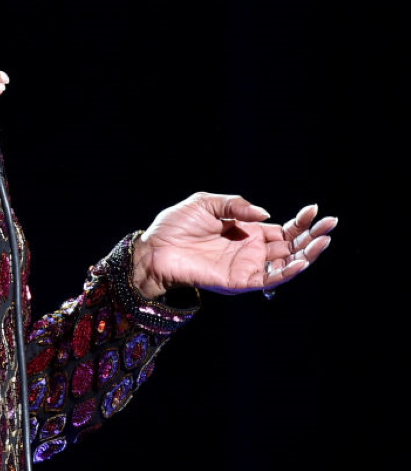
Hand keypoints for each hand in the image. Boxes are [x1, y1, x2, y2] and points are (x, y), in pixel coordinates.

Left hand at [132, 192, 337, 298]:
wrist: (154, 247)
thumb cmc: (176, 225)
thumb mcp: (206, 203)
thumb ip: (236, 205)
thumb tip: (266, 215)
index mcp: (246, 232)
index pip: (283, 229)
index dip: (301, 221)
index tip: (316, 209)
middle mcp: (251, 251)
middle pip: (291, 246)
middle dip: (312, 235)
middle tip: (331, 223)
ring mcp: (247, 267)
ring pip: (286, 264)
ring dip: (307, 254)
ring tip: (324, 240)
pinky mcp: (239, 281)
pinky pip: (269, 280)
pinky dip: (287, 272)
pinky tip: (301, 260)